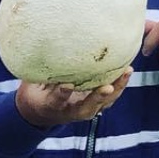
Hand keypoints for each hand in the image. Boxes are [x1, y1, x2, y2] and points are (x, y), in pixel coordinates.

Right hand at [16, 69, 131, 128]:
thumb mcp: (31, 83)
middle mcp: (69, 111)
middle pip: (86, 108)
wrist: (41, 111)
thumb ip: (38, 71)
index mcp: (51, 106)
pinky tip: (127, 69)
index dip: (61, 94)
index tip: (65, 86)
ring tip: (127, 71)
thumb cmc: (35, 92)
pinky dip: (118, 84)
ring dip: (116, 89)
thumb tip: (38, 46)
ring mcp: (83, 109)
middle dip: (97, 98)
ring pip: (102, 103)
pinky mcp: (93, 105)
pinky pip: (109, 97)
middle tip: (107, 87)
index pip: (56, 101)